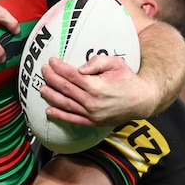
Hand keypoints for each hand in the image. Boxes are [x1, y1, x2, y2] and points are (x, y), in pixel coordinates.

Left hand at [39, 56, 156, 125]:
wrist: (142, 101)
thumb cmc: (128, 79)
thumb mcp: (116, 64)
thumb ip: (97, 62)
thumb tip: (79, 68)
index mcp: (96, 86)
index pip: (71, 75)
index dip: (59, 67)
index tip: (51, 61)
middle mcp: (91, 101)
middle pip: (65, 88)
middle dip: (51, 78)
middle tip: (43, 70)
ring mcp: (91, 114)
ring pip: (65, 104)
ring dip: (51, 96)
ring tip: (42, 88)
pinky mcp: (93, 122)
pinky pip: (72, 120)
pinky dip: (59, 116)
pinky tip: (49, 111)